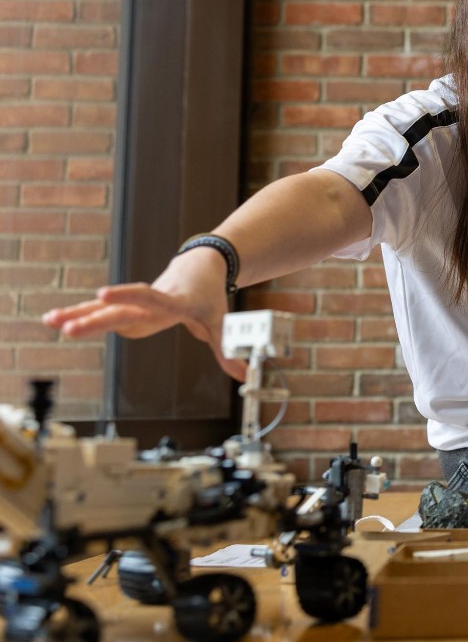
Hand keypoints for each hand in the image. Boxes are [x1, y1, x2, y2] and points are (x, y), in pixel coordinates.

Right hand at [41, 248, 246, 379]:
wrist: (201, 267)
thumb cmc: (210, 297)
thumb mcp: (223, 323)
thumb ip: (228, 350)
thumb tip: (244, 375)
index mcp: (175, 302)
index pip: (152, 300)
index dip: (130, 299)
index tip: (104, 295)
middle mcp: (151, 301)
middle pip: (122, 310)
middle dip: (96, 319)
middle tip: (68, 328)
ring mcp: (137, 303)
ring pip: (106, 309)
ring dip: (78, 314)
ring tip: (50, 321)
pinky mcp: (128, 306)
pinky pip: (102, 312)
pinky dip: (79, 314)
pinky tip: (53, 319)